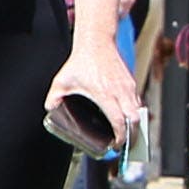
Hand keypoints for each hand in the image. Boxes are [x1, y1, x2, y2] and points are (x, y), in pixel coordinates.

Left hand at [47, 35, 140, 151]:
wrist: (97, 42)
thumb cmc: (80, 61)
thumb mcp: (62, 81)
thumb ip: (54, 97)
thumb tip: (50, 110)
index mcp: (104, 94)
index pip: (119, 120)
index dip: (120, 136)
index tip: (116, 146)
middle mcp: (120, 91)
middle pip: (135, 119)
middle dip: (134, 136)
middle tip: (126, 146)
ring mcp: (128, 86)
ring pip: (139, 111)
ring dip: (135, 125)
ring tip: (128, 137)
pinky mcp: (131, 82)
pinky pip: (137, 102)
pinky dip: (134, 113)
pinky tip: (127, 120)